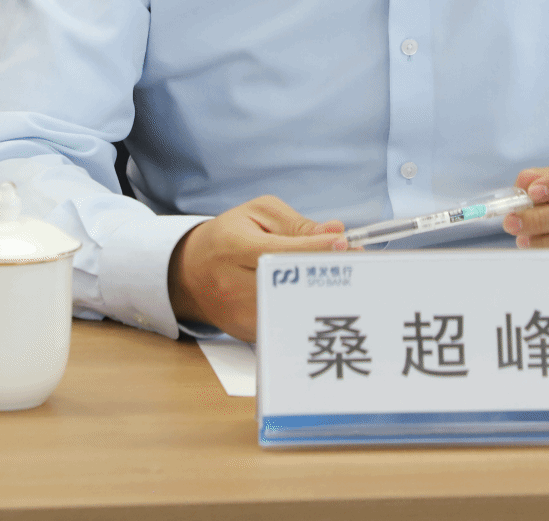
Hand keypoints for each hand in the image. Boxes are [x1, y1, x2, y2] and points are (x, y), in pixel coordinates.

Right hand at [167, 196, 345, 340]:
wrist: (190, 273)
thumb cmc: (229, 236)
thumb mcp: (257, 215)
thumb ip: (297, 224)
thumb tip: (334, 232)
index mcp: (232, 246)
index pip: (276, 251)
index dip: (312, 248)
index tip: (342, 243)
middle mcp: (232, 283)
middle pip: (286, 284)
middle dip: (325, 273)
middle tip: (358, 264)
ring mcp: (238, 313)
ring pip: (289, 309)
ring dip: (323, 295)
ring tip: (348, 280)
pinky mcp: (247, 332)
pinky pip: (285, 323)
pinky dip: (308, 311)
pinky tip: (326, 298)